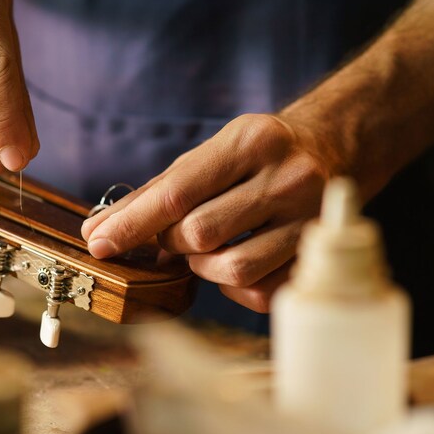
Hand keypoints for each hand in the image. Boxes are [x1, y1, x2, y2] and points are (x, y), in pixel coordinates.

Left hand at [80, 114, 339, 311]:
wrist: (336, 147)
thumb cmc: (257, 155)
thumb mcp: (212, 153)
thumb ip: (155, 192)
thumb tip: (97, 231)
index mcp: (251, 142)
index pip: (177, 193)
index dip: (131, 224)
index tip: (99, 243)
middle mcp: (286, 176)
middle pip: (200, 234)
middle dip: (173, 242)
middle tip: (173, 236)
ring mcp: (308, 217)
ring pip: (233, 268)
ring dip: (203, 267)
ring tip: (205, 249)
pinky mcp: (317, 252)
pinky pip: (261, 291)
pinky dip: (234, 286)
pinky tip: (235, 260)